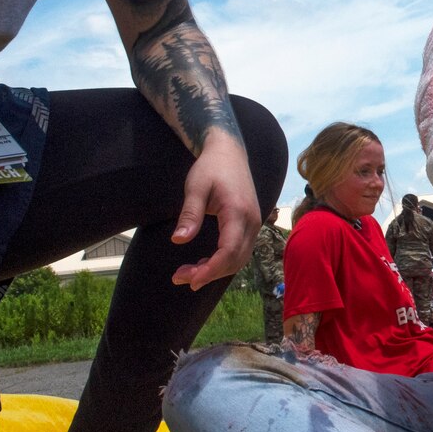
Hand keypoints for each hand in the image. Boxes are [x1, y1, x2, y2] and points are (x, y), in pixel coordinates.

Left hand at [172, 131, 260, 289]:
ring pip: (240, 259)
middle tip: (180, 278)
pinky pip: (240, 251)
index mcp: (238, 211)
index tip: (190, 279)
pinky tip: (204, 263)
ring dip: (216, 270)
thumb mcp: (195, 187)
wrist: (229, 152)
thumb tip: (178, 240)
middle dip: (209, 274)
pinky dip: (224, 262)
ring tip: (189, 273)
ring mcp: (254, 224)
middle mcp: (252, 221)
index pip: (229, 250)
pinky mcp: (251, 225)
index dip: (211, 269)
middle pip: (235, 259)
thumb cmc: (210, 167)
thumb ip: (190, 213)